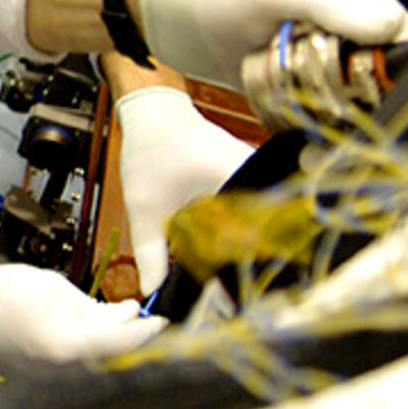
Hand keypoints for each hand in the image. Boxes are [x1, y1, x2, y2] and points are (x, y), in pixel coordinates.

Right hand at [0, 262, 162, 376]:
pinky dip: (94, 361)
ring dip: (117, 354)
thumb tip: (130, 316)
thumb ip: (96, 307)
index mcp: (67, 348)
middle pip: (116, 365)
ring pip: (99, 372)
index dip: (148, 333)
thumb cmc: (1, 293)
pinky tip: (98, 343)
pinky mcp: (43, 387)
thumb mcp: (54, 287)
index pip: (124, 345)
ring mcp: (52, 385)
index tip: (162, 321)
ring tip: (125, 332)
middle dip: (136, 346)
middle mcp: (62, 375)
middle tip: (151, 328)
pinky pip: (79, 376)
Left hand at [115, 87, 251, 295]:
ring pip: (261, 221)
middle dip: (249, 263)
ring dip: (248, 246)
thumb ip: (150, 252)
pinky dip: (242, 229)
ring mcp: (255, 171)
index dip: (248, 269)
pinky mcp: (250, 173)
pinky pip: (253, 208)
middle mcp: (254, 173)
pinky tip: (233, 249)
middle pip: (263, 231)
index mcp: (234, 178)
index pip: (257, 235)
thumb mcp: (144, 207)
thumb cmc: (149, 147)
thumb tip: (153, 290)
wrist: (153, 111)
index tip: (238, 297)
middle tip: (237, 295)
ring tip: (239, 276)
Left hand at [136, 0, 407, 89]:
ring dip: (304, 103)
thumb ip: (331, 2)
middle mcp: (357, 31)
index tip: (336, 76)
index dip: (380, 73)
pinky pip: (317, 120)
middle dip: (331, 89)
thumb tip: (389, 28)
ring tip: (263, 73)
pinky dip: (290, 116)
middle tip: (280, 66)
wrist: (172, 12)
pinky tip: (262, 95)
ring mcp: (331, 61)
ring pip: (346, 109)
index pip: (405, 51)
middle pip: (377, 87)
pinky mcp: (306, 88)